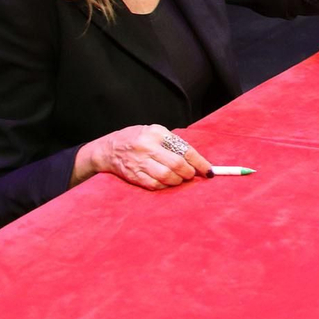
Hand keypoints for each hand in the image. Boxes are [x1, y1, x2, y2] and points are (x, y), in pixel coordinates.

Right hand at [78, 124, 210, 189]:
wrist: (109, 149)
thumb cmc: (137, 138)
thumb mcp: (155, 132)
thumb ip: (173, 143)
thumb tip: (195, 160)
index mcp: (156, 133)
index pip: (184, 149)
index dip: (199, 162)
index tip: (209, 170)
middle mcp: (147, 147)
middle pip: (176, 165)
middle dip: (189, 173)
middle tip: (191, 175)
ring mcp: (139, 163)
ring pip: (166, 177)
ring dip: (178, 181)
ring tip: (179, 178)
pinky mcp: (134, 176)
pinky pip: (155, 185)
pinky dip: (165, 186)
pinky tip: (166, 182)